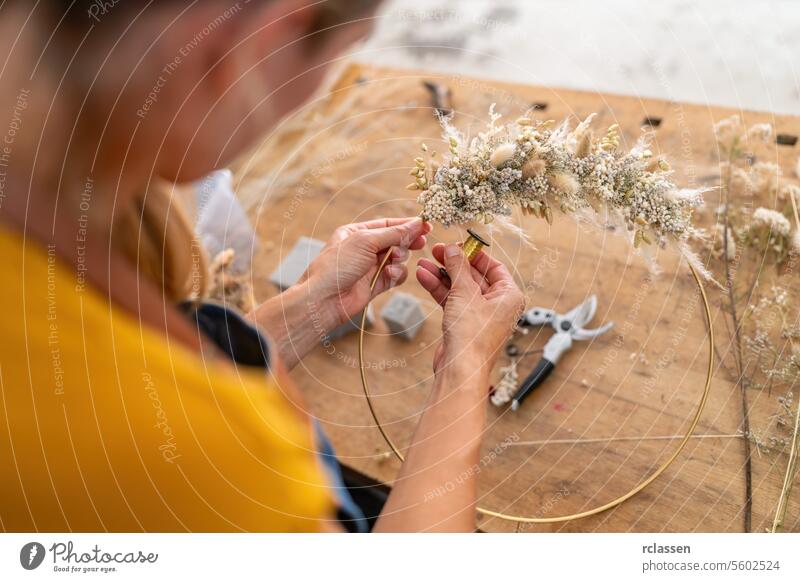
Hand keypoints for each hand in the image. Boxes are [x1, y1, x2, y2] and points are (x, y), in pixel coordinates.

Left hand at [304, 217, 430, 326]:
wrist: (325, 299)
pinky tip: (390, 274)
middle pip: (394, 241)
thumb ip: (394, 233)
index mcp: (356, 233)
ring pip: (397, 259)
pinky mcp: (375, 285)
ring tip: (394, 259)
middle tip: (421, 241)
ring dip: (399, 258)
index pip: (387, 225)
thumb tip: (416, 224)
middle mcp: (363, 248)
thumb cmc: (337, 265)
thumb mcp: (366, 241)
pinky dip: (396, 274)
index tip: (425, 225)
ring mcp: (370, 267)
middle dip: (407, 241)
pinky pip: (395, 276)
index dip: (407, 224)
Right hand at [416, 243, 523, 376]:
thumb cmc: (472, 336)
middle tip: (437, 251)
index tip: (458, 244)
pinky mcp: (463, 324)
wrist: (461, 369)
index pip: (493, 266)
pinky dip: (439, 289)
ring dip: (442, 275)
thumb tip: (452, 249)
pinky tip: (424, 277)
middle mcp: (497, 305)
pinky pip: (452, 301)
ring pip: (460, 288)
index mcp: (509, 296)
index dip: (474, 254)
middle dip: (453, 264)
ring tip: (424, 262)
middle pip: (474, 276)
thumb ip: (457, 268)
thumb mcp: (464, 293)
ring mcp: (479, 316)